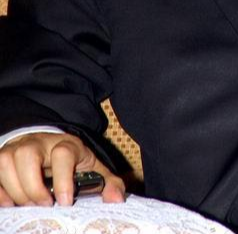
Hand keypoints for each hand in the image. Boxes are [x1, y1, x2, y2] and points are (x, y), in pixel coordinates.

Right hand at [0, 132, 124, 206]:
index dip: (63, 178)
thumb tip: (116, 199)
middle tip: (42, 205)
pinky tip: (12, 204)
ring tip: (27, 205)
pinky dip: (1, 192)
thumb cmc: (72, 161)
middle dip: (32, 185)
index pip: (63, 153)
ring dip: (15, 189)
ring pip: (6, 161)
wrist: (50, 145)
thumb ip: (107, 183)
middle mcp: (39, 143)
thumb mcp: (92, 168)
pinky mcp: (3, 159)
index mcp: (66, 144)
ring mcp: (18, 148)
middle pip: (27, 154)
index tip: (64, 202)